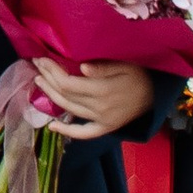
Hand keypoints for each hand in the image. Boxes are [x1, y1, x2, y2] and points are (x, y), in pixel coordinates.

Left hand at [33, 58, 154, 135]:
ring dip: (50, 96)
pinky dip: (67, 131)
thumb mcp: (125, 64)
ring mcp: (102, 120)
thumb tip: (82, 68)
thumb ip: (104, 67)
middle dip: (47, 79)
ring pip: (69, 110)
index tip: (41, 59)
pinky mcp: (105, 128)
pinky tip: (52, 126)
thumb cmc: (140, 74)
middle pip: (65, 95)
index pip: (68, 83)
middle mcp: (100, 108)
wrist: (156, 94)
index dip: (52, 71)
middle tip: (37, 65)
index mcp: (104, 90)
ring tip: (39, 82)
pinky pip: (83, 133)